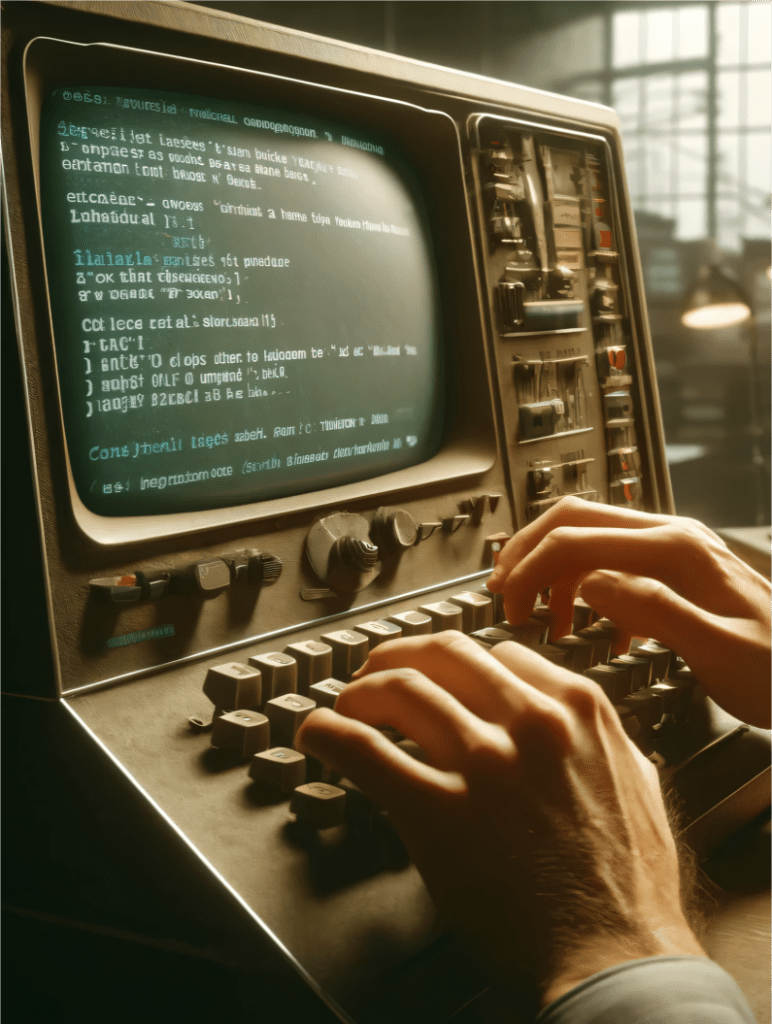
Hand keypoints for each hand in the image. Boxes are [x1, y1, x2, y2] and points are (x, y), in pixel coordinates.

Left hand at [295, 633, 704, 1007]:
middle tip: (378, 672)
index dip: (459, 665)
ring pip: (401, 689)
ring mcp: (484, 762)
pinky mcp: (438, 811)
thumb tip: (580, 729)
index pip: (499, 654)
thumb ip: (602, 741)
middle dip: (401, 655)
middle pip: (444, 653)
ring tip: (346, 705)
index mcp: (576, 708)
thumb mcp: (635, 785)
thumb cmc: (629, 886)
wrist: (616, 956)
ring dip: (361, 691)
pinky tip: (317, 734)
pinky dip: (330, 732)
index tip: (440, 677)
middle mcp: (529, 721)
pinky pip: (366, 751)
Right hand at [486, 497, 770, 727]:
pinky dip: (584, 585)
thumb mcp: (722, 651)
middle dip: (529, 553)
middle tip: (503, 593)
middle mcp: (673, 537)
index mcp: (677, 552)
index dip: (531, 569)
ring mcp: (675, 549)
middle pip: (575, 520)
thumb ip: (655, 612)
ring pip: (590, 536)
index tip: (509, 606)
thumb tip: (592, 586)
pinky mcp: (676, 569)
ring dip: (552, 568)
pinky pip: (612, 559)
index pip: (577, 540)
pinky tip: (589, 625)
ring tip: (537, 614)